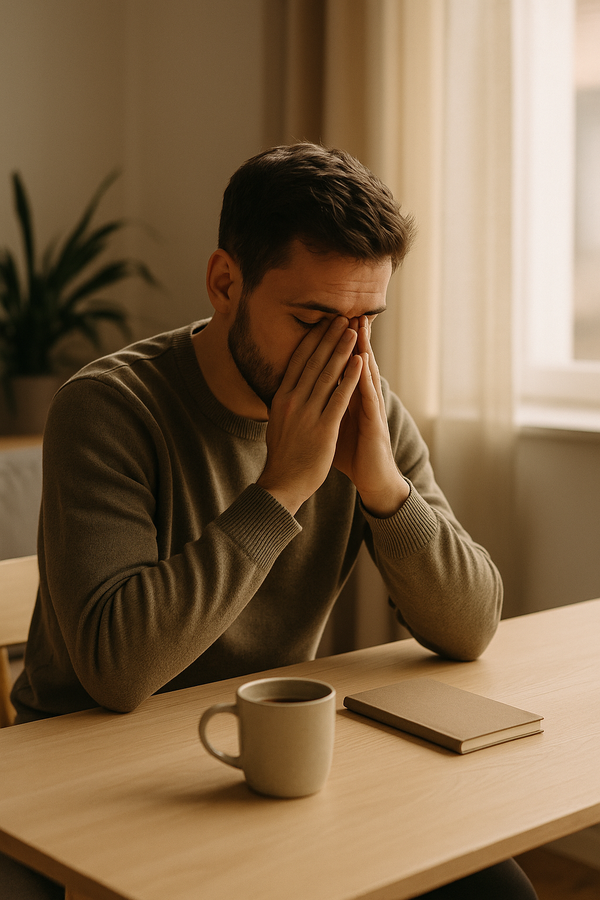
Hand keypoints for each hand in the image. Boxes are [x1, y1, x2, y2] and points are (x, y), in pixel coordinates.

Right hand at [257, 317, 362, 514]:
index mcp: (281, 398)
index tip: (322, 323)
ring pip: (327, 375)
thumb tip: (287, 386)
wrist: (283, 482)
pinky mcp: (323, 427)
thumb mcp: (278, 422)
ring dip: (341, 350)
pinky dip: (350, 377)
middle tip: (341, 317)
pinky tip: (359, 362)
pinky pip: (339, 397)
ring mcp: (307, 413)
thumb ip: (284, 402)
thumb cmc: (283, 455)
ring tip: (353, 332)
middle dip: (328, 338)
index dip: (311, 340)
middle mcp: (292, 401)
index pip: (297, 362)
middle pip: (313, 362)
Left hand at [333, 316, 408, 516]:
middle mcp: (361, 398)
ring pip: (366, 372)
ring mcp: (370, 407)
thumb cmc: (352, 453)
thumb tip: (304, 398)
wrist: (371, 477)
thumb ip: (322, 408)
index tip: (328, 321)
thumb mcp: (332, 425)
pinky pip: (369, 395)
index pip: (342, 365)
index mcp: (348, 398)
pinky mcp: (375, 421)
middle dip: (352, 337)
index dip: (335, 345)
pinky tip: (363, 361)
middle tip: (347, 309)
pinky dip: (365, 377)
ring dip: (363, 347)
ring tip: (359, 324)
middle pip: (356, 361)